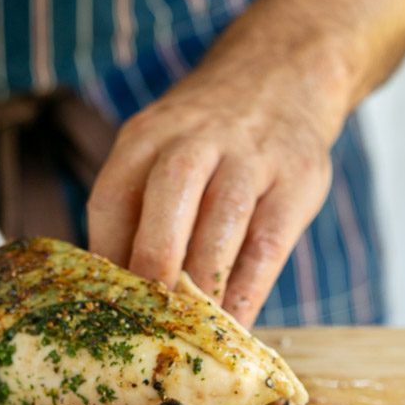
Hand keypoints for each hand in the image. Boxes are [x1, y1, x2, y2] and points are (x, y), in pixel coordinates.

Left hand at [88, 0, 351, 326]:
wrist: (282, 73)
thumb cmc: (205, 139)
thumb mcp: (159, 149)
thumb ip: (136, 208)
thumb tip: (111, 293)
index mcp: (145, 136)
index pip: (111, 199)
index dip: (106, 258)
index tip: (107, 306)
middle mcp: (196, 140)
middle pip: (168, 199)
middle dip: (153, 265)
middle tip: (147, 321)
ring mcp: (251, 158)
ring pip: (221, 223)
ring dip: (202, 284)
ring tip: (189, 331)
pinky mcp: (297, 181)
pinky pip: (268, 245)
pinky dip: (247, 290)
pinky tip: (234, 324)